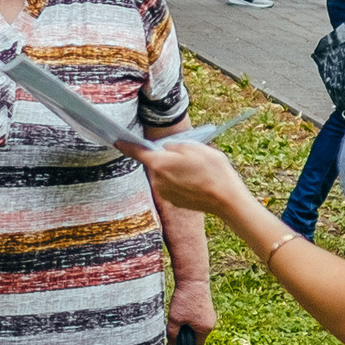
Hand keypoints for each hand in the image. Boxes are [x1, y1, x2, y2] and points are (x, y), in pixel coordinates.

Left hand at [125, 138, 250, 217]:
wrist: (226, 199)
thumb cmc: (212, 170)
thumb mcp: (194, 147)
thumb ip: (174, 146)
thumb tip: (166, 149)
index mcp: (159, 163)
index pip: (137, 152)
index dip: (127, 146)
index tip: (118, 142)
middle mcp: (157, 180)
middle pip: (155, 163)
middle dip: (165, 158)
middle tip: (187, 157)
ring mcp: (164, 193)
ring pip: (164, 175)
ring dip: (173, 171)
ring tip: (195, 171)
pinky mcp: (173, 202)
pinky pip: (171, 186)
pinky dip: (179, 182)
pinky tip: (195, 182)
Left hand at [167, 278, 217, 340]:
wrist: (193, 280)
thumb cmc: (184, 300)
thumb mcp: (174, 319)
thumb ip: (172, 334)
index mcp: (205, 329)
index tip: (176, 343)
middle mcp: (211, 324)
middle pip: (197, 336)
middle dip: (186, 335)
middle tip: (175, 328)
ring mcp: (210, 315)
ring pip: (197, 327)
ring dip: (188, 326)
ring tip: (178, 318)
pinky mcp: (207, 308)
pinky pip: (199, 319)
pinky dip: (191, 319)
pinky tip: (183, 311)